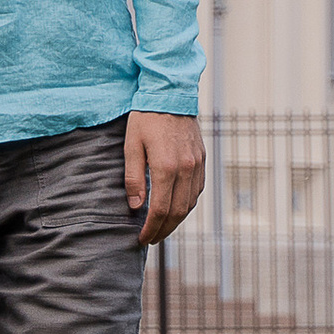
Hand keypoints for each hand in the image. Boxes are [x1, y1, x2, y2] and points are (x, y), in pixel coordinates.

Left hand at [124, 110, 204, 247]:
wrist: (170, 93)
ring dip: (176, 220)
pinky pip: (197, 190)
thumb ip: (133, 177)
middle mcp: (186, 169)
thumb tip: (136, 207)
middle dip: (163, 230)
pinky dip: (187, 204)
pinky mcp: (202, 159)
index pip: (160, 210)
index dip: (150, 228)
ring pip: (190, 204)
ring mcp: (197, 165)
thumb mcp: (131, 145)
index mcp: (166, 167)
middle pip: (177, 212)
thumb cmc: (145, 118)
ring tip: (161, 228)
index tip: (141, 239)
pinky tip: (175, 208)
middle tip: (151, 239)